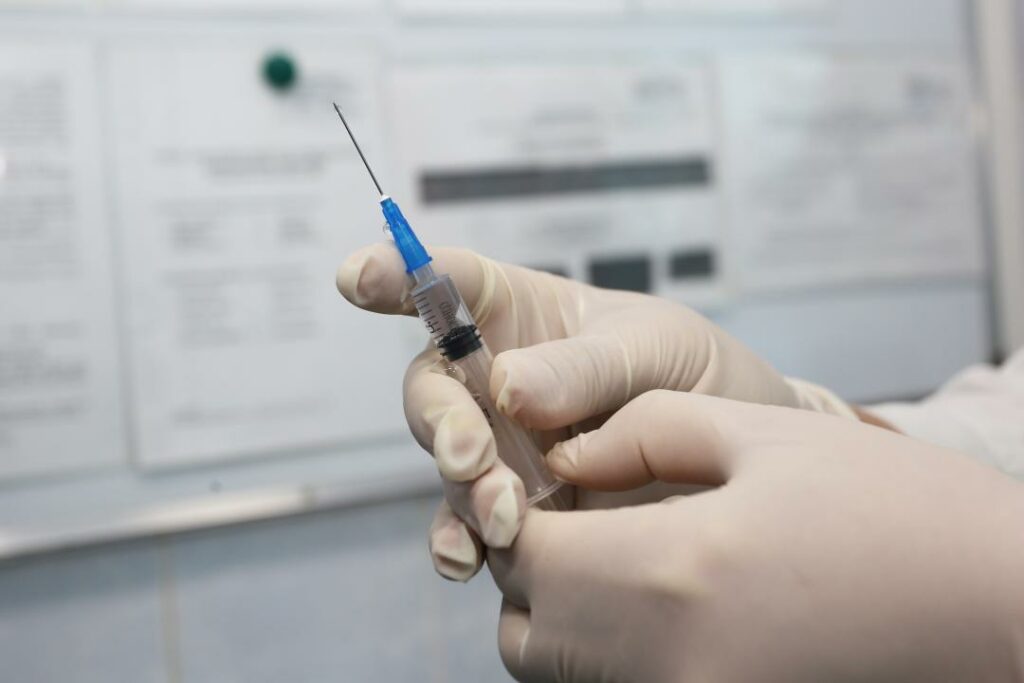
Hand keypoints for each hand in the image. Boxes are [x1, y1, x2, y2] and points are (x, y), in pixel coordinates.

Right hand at [337, 245, 856, 580]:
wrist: (743, 464)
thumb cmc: (698, 376)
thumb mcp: (655, 349)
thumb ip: (584, 366)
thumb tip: (507, 387)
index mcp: (524, 315)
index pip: (452, 284)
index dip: (398, 274)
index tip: (356, 277)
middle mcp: (496, 380)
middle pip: (435, 388)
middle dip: (441, 420)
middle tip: (468, 452)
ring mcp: (503, 449)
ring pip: (450, 465)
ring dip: (464, 490)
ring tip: (506, 514)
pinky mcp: (519, 512)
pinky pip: (470, 529)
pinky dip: (463, 545)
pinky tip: (471, 561)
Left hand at [490, 392, 1023, 682]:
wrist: (1009, 615)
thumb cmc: (900, 514)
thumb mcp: (767, 436)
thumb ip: (643, 433)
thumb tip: (562, 454)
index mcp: (669, 575)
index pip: (524, 557)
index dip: (515, 516)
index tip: (545, 487)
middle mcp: (665, 665)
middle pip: (529, 631)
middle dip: (534, 573)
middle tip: (581, 522)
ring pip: (565, 674)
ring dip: (567, 621)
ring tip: (625, 563)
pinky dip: (617, 655)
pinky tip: (671, 610)